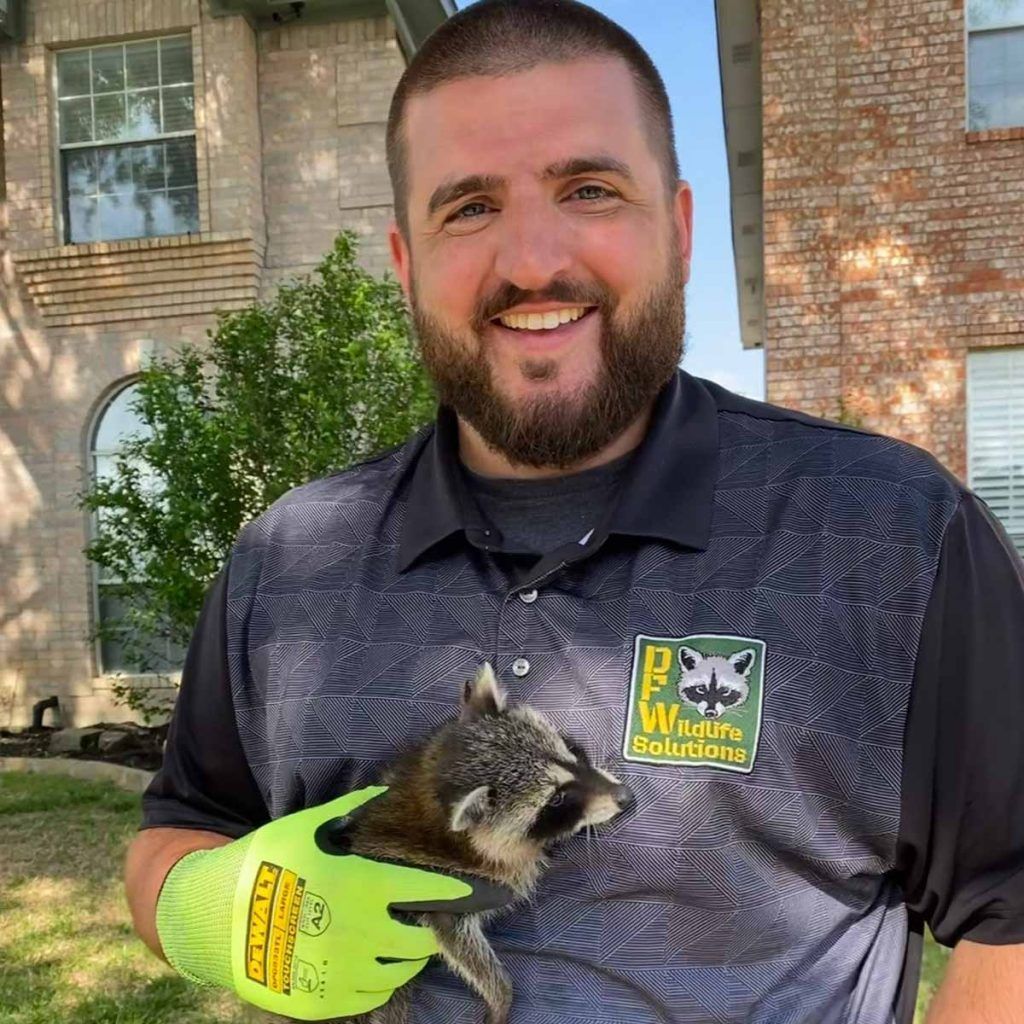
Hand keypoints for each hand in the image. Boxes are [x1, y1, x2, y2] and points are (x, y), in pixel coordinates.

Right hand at [155, 786, 474, 1019]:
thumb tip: (384, 790)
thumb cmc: (268, 862)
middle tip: (429, 916)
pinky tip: (372, 960)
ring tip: (402, 938)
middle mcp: (360, 931)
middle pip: (420, 937)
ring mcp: (343, 970)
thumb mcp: (309, 827)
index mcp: (362, 886)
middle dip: (429, 926)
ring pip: (400, 969)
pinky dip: (379, 977)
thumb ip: (352, 810)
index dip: (456, 892)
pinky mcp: (326, 999)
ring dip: (406, 954)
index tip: (475, 890)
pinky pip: (371, 994)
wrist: (216, 917)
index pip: (428, 891)